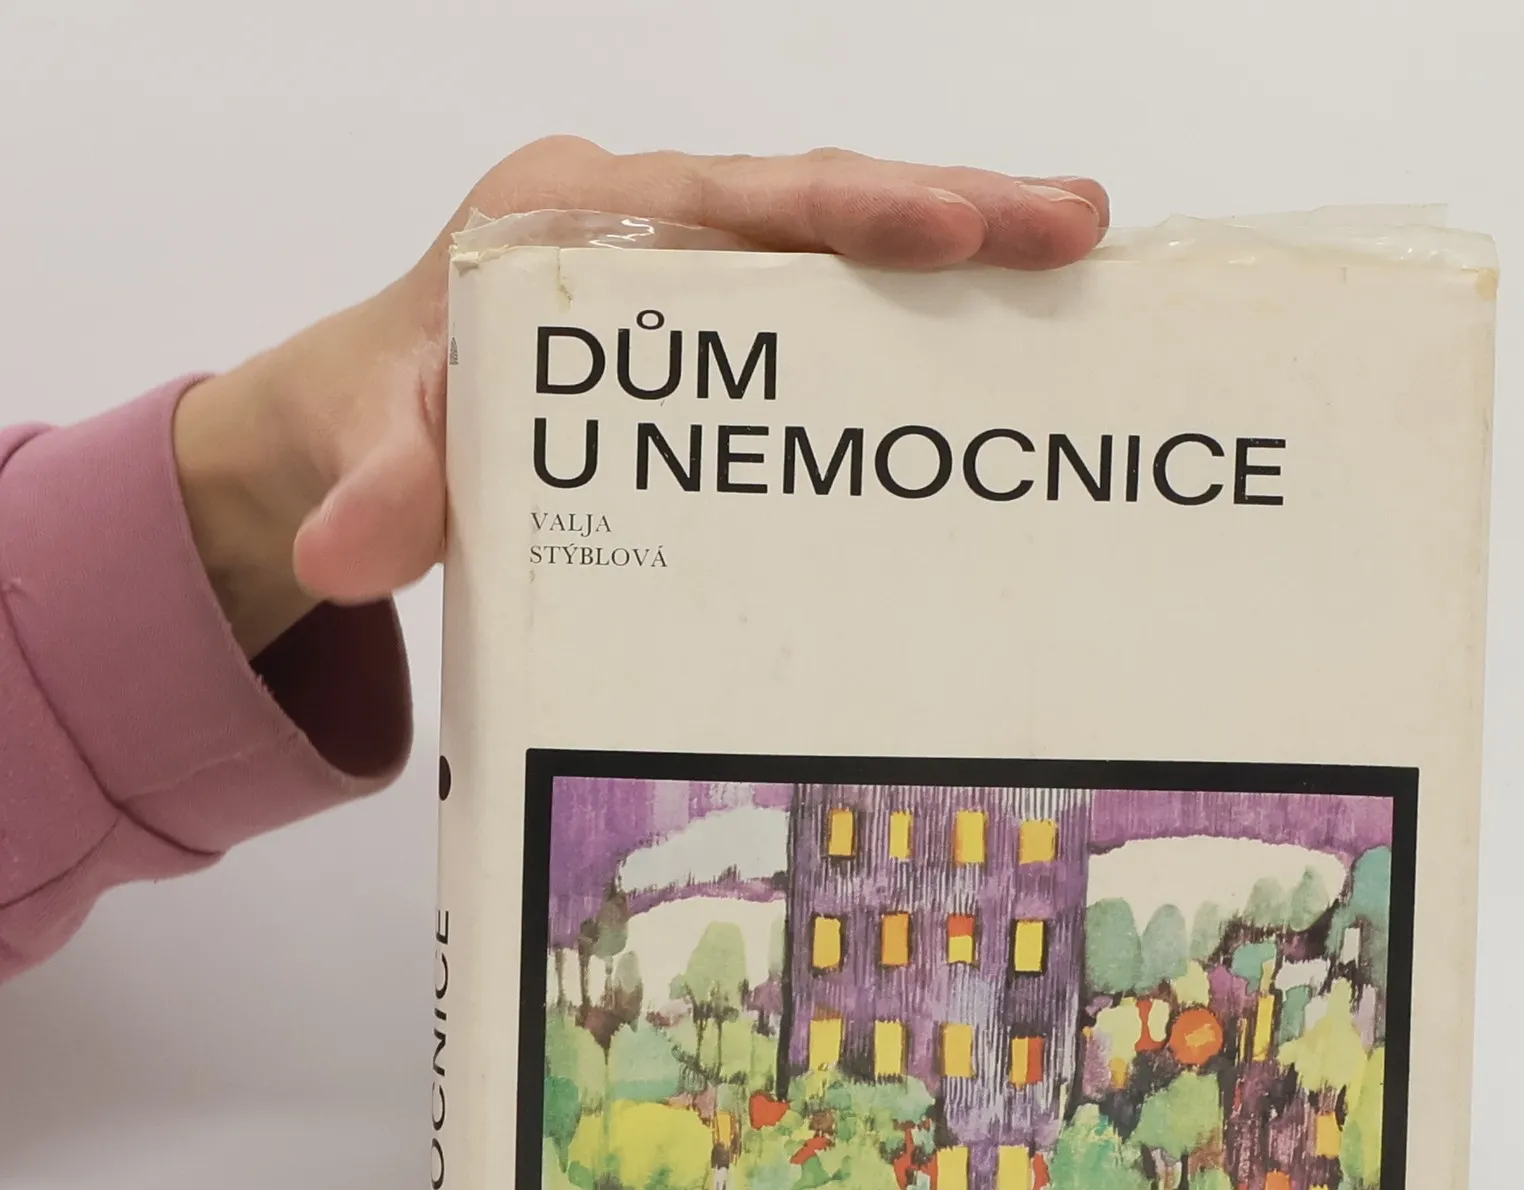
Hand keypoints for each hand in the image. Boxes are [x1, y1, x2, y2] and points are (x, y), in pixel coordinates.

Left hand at [172, 141, 1108, 656]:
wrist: (379, 413)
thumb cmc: (394, 409)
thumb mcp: (387, 444)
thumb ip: (387, 489)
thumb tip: (342, 554)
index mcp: (571, 213)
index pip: (731, 202)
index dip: (849, 213)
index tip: (945, 227)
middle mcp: (650, 213)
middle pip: (817, 201)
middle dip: (951, 210)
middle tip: (1070, 226)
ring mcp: (699, 258)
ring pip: (845, 238)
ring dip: (964, 245)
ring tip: (1082, 253)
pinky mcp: (729, 313)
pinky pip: (839, 294)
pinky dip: (930, 300)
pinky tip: (1017, 321)